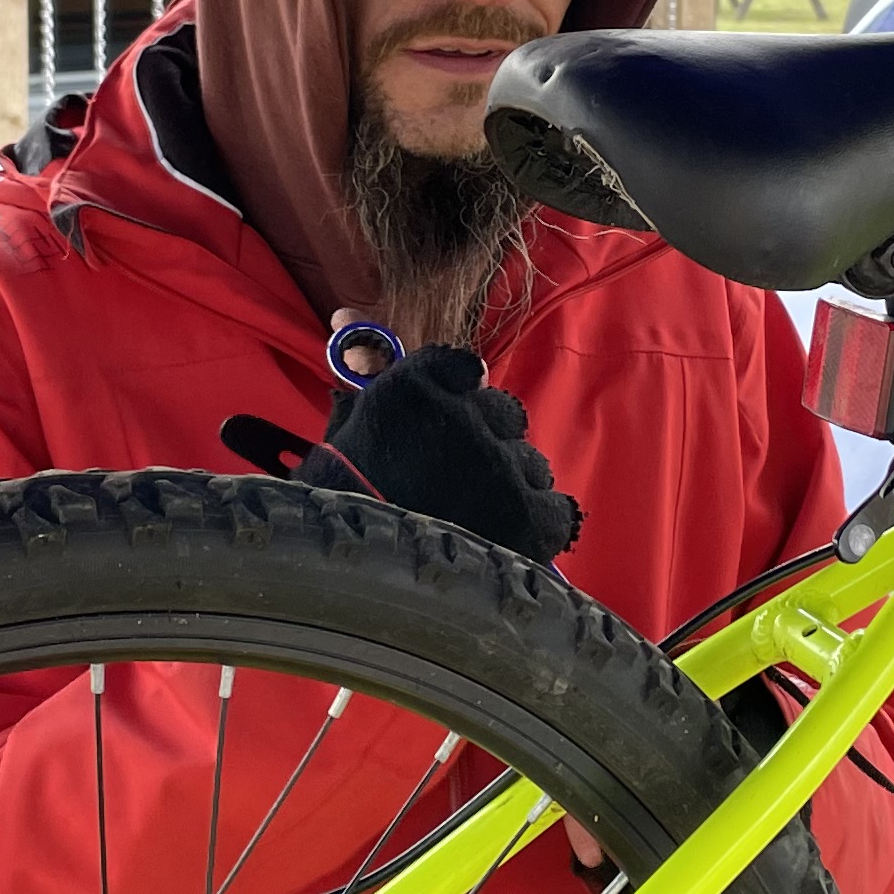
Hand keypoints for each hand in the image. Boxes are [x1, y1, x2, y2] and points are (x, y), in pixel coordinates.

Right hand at [220, 345, 581, 565]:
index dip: (462, 395)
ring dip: (511, 484)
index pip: (465, 367)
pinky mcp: (528, 513)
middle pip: (505, 414)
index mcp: (416, 386)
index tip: (448, 420)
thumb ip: (361, 370)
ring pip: (530, 461)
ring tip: (476, 519)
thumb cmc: (336, 504)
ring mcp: (501, 464)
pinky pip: (557, 506)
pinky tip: (510, 537)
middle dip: (488, 442)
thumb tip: (344, 313)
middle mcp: (466, 415)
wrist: (348, 580)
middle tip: (459, 481)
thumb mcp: (341, 425)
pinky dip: (540, 522)